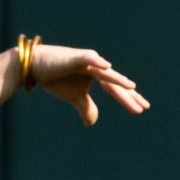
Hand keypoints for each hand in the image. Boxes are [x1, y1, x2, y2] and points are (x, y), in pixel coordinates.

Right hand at [31, 43, 148, 124]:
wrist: (36, 66)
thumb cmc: (56, 78)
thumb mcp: (74, 97)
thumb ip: (86, 107)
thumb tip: (93, 122)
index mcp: (97, 76)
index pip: (116, 89)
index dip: (128, 99)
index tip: (142, 109)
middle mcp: (96, 67)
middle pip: (115, 83)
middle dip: (129, 95)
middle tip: (143, 107)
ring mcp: (87, 61)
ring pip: (105, 73)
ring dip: (118, 79)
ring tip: (131, 86)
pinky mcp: (76, 57)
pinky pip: (89, 58)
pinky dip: (98, 62)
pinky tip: (107, 66)